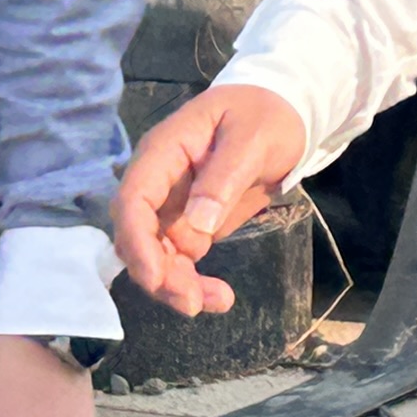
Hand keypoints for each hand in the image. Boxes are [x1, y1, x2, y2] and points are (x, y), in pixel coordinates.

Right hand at [112, 84, 306, 314]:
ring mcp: (171, 206)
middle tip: (193, 302)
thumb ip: (224, 177)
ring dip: (175, 285)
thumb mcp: (253, 137)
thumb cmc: (265, 116)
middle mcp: (158, 182)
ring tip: (218, 302)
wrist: (283, 114)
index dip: (137, 241)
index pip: (133, 199)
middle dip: (157, 273)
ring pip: (156, 255)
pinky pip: (179, 260)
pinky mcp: (189, 225)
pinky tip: (218, 297)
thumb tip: (198, 226)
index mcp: (164, 151)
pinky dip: (192, 282)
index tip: (155, 277)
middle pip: (138, 235)